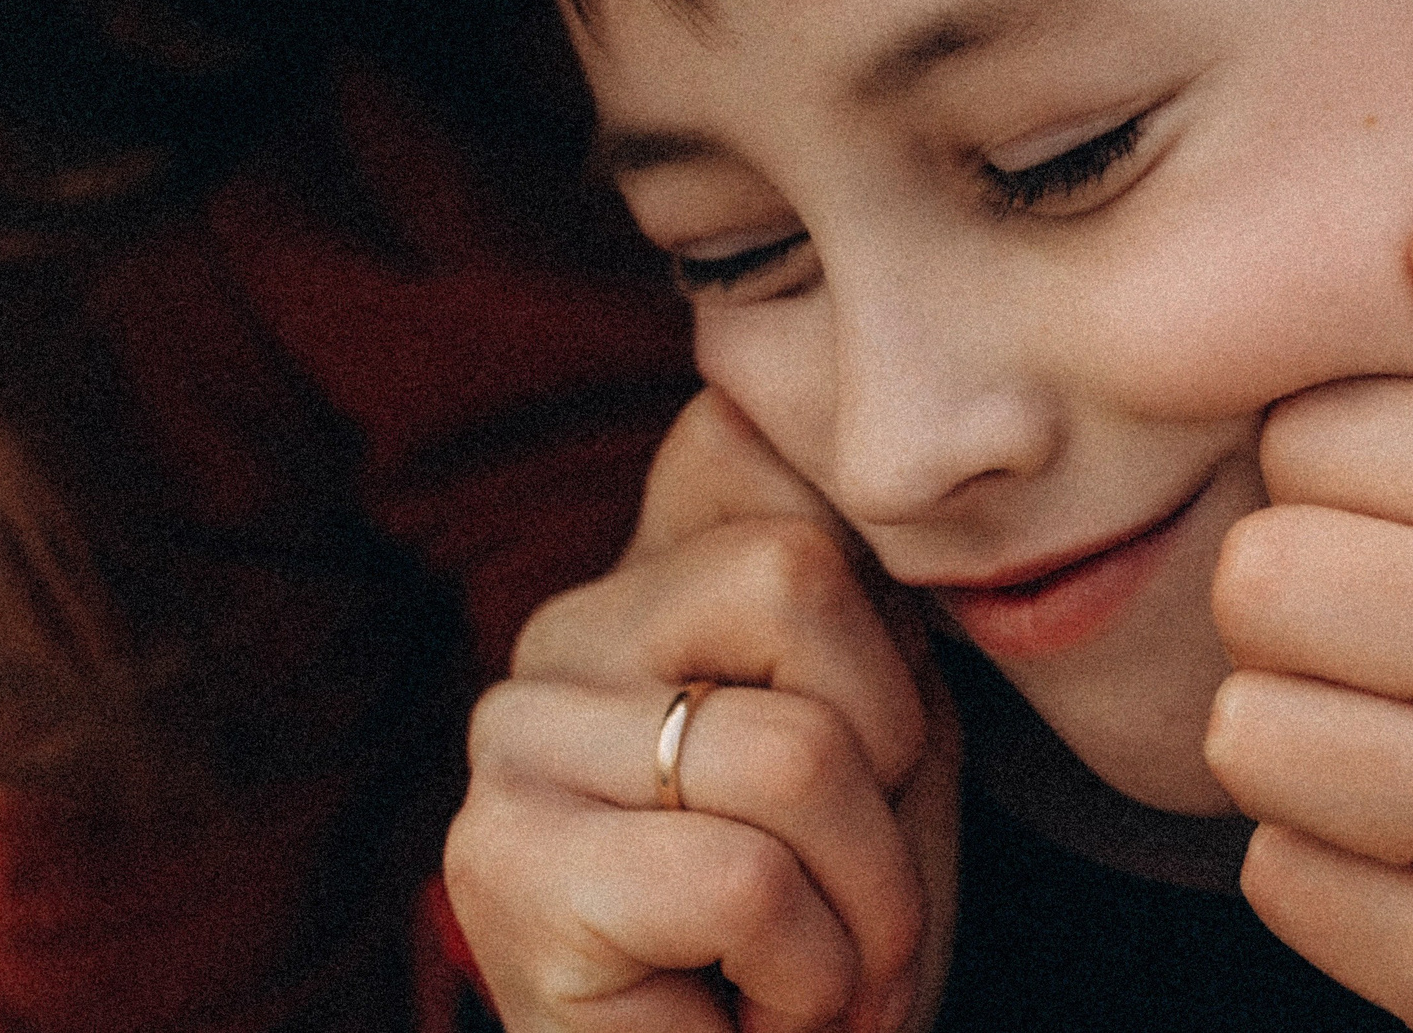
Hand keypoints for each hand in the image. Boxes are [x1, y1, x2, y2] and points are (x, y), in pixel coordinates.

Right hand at [444, 391, 959, 1032]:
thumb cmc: (830, 939)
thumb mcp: (890, 742)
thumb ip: (878, 602)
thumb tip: (907, 488)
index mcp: (644, 575)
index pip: (755, 438)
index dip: (883, 595)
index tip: (880, 744)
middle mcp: (558, 631)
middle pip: (800, 574)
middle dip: (894, 760)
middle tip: (860, 891)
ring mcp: (511, 739)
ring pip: (795, 749)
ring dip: (867, 906)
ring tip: (822, 974)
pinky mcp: (505, 865)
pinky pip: (746, 882)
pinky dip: (811, 981)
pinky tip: (759, 1018)